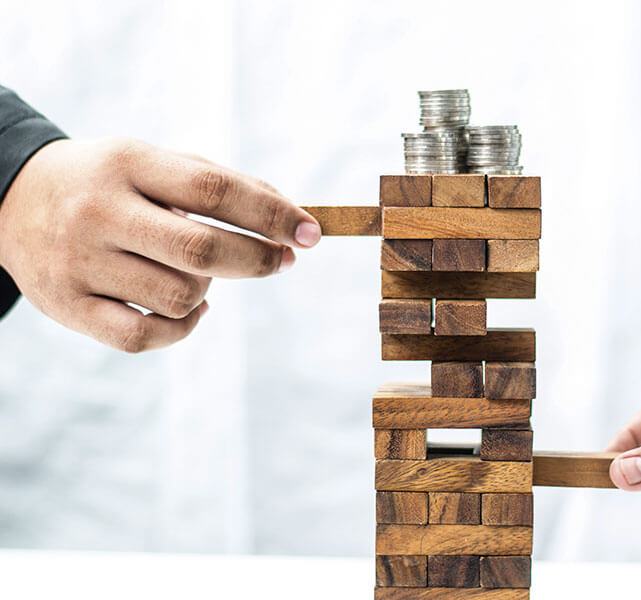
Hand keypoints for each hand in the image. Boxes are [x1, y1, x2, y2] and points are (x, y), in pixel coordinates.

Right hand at [0, 138, 320, 351]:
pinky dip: (181, 328)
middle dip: (258, 259)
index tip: (313, 232)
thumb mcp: (156, 164)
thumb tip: (291, 216)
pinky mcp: (66, 306)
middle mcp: (99, 211)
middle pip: (202, 250)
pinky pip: (143, 337)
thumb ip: (223, 185)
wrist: (10, 198)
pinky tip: (189, 310)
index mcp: (129, 164)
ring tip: (200, 274)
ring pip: (179, 296)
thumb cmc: (110, 182)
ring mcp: (79, 262)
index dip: (273, 215)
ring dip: (209, 291)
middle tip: (283, 260)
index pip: (216, 191)